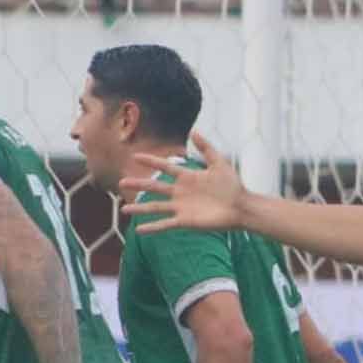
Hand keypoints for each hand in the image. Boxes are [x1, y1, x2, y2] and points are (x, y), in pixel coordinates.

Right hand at [119, 131, 245, 233]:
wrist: (241, 207)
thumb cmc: (233, 186)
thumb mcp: (219, 163)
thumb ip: (206, 148)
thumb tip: (193, 132)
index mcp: (187, 177)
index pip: (165, 167)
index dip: (151, 161)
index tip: (136, 156)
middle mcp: (181, 192)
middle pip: (155, 187)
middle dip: (139, 184)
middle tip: (122, 182)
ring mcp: (181, 207)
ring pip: (156, 207)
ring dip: (140, 208)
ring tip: (124, 208)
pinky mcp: (185, 221)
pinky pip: (165, 224)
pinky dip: (152, 227)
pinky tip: (139, 230)